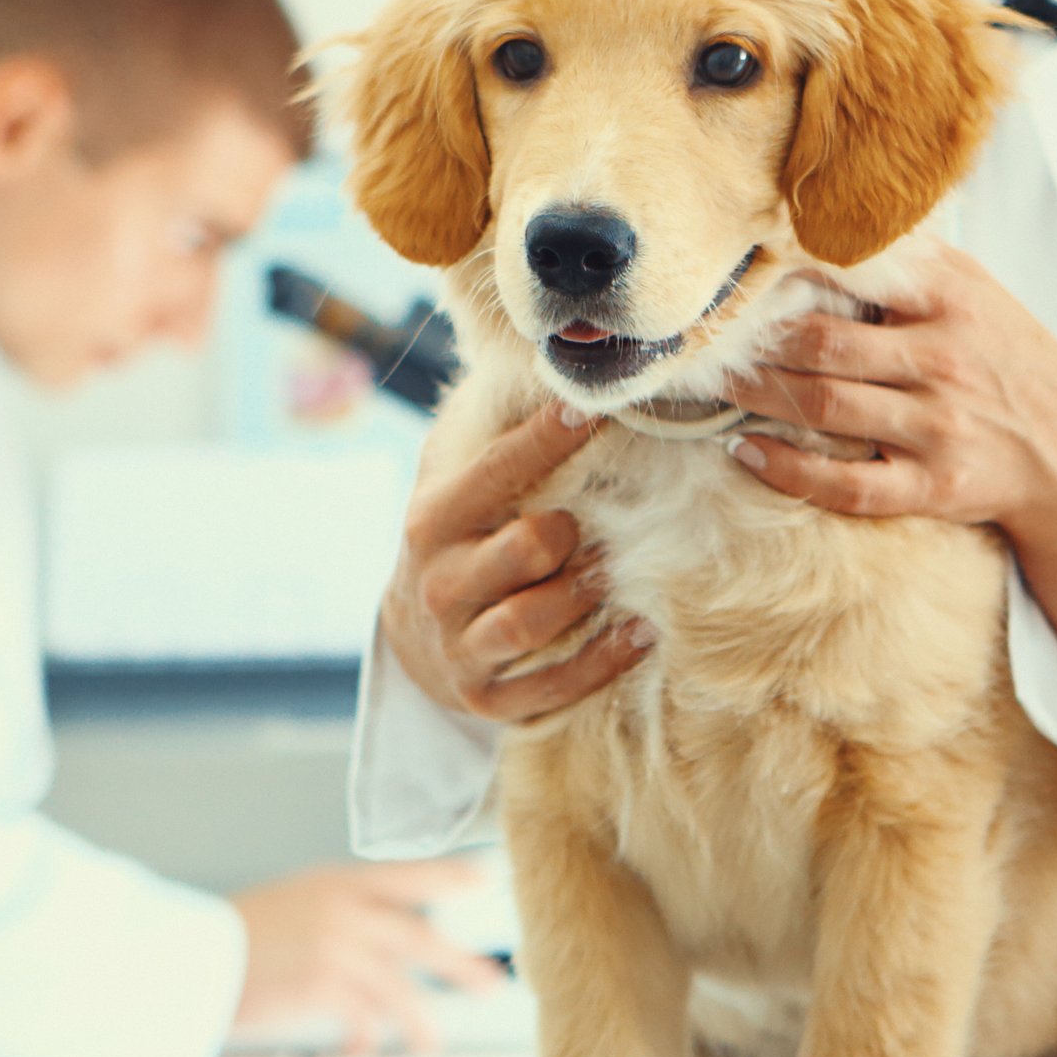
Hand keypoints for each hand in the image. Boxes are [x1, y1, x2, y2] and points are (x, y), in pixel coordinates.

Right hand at [232, 860, 507, 1055]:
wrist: (187, 952)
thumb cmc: (230, 933)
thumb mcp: (291, 902)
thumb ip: (337, 913)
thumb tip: (375, 940)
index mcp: (335, 881)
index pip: (405, 875)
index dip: (447, 877)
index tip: (482, 880)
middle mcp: (342, 909)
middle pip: (418, 938)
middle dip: (459, 964)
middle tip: (491, 984)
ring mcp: (336, 947)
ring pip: (398, 987)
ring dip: (419, 1020)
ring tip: (430, 1042)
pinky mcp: (322, 985)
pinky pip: (362, 1018)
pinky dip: (363, 1038)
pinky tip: (361, 1049)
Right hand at [380, 403, 651, 722]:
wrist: (416, 639)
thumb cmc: (458, 538)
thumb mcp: (451, 479)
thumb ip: (485, 427)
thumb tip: (534, 359)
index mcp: (432, 520)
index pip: (494, 472)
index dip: (546, 438)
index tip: (593, 410)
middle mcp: (441, 584)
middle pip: (523, 549)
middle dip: (569, 532)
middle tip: (592, 522)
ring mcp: (461, 645)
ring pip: (532, 620)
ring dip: (585, 593)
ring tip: (618, 571)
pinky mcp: (486, 698)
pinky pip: (552, 685)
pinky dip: (601, 661)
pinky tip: (641, 632)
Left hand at [723, 247, 1056, 544]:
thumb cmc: (1009, 362)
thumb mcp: (977, 293)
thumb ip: (910, 262)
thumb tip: (826, 218)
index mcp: (950, 299)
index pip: (852, 271)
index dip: (784, 270)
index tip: (735, 269)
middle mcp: (943, 359)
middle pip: (822, 342)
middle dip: (754, 341)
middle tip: (704, 337)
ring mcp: (938, 425)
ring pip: (825, 406)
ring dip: (757, 396)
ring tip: (714, 384)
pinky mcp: (935, 486)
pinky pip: (848, 483)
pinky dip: (789, 469)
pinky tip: (746, 453)